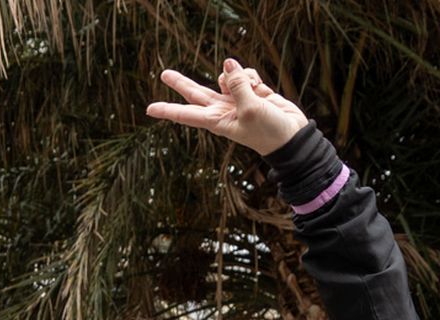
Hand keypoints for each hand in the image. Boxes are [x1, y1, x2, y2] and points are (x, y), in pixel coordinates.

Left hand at [147, 58, 308, 156]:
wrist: (291, 136)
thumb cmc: (267, 130)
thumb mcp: (250, 107)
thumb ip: (238, 84)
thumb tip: (227, 63)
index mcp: (215, 120)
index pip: (185, 114)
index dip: (167, 110)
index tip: (148, 109)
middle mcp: (221, 109)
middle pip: (195, 93)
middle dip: (181, 82)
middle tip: (163, 74)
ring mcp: (235, 100)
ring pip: (225, 77)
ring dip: (237, 75)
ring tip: (251, 88)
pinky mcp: (250, 92)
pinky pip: (244, 74)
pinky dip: (251, 75)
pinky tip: (260, 87)